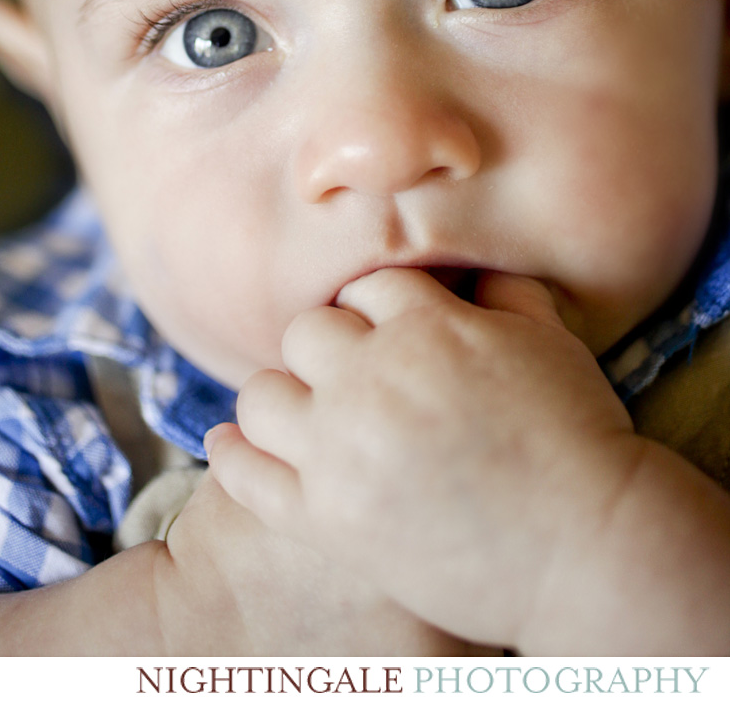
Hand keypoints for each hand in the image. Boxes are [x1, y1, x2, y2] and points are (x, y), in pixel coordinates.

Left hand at [207, 269, 636, 650]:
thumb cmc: (579, 437)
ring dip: (283, 398)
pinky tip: (236, 444)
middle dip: (329, 350)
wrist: (585, 548)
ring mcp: (342, 452)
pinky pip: (245, 474)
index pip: (363, 287)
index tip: (386, 337)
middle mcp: (371, 380)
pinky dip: (233, 454)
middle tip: (351, 381)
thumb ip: (504, 292)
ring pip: (261, 395)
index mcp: (426, 326)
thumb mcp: (551, 341)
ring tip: (304, 414)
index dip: (375, 311)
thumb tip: (472, 270)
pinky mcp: (326, 519)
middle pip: (305, 332)